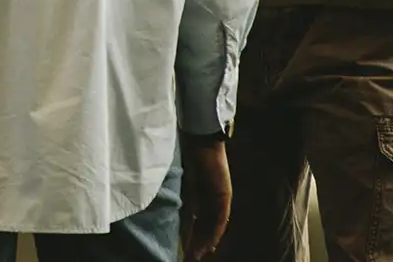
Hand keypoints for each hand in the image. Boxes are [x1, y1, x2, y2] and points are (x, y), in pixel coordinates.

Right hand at [180, 136, 231, 259]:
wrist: (201, 140)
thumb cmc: (187, 154)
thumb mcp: (180, 180)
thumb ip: (178, 196)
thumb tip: (168, 210)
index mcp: (198, 194)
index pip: (195, 220)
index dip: (190, 235)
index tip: (184, 249)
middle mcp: (209, 198)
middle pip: (205, 226)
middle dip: (198, 242)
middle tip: (190, 256)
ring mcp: (218, 198)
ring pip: (213, 225)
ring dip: (206, 241)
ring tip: (198, 254)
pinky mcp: (224, 195)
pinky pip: (220, 219)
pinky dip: (215, 232)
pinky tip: (210, 243)